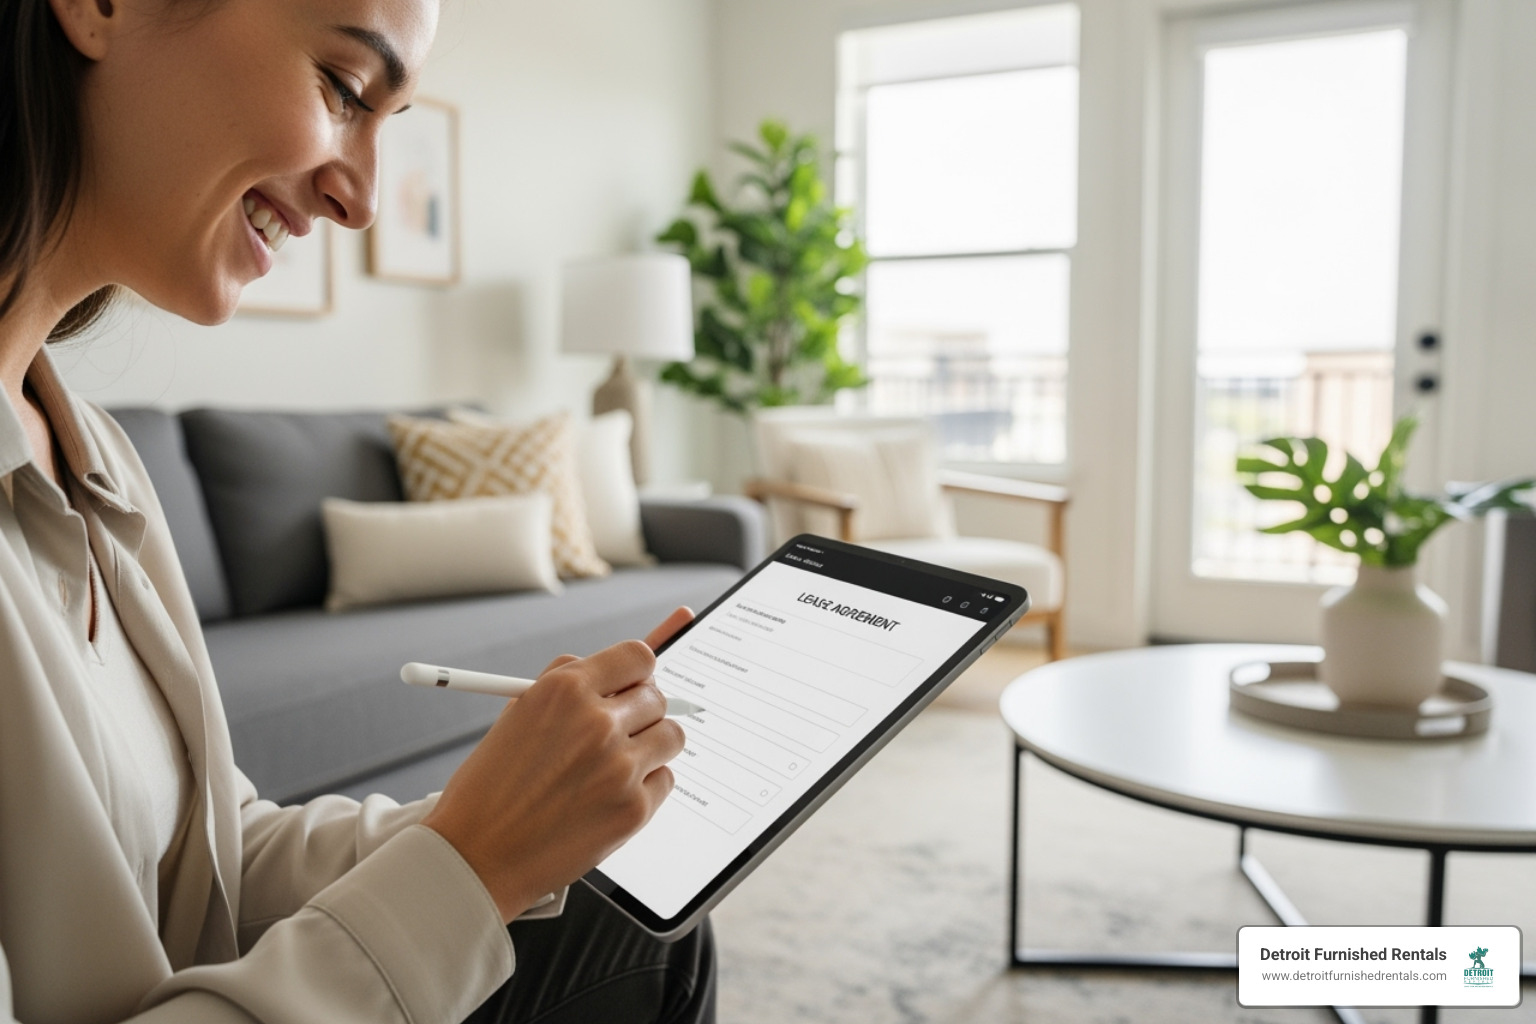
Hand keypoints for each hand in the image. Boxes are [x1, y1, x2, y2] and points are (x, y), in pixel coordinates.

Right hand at [420, 609, 693, 922]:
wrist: (476, 857)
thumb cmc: (490, 788)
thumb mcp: (518, 715)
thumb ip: (567, 686)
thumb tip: (612, 669)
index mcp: (565, 690)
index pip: (638, 657)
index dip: (638, 671)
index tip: (634, 683)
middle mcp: (597, 722)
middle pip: (658, 696)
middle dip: (642, 711)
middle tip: (621, 730)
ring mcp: (620, 767)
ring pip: (671, 736)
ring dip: (651, 746)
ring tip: (617, 764)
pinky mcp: (633, 808)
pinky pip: (665, 780)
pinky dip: (646, 786)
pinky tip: (612, 795)